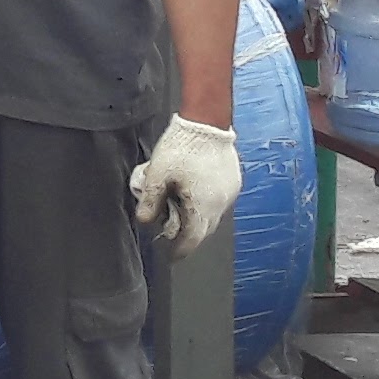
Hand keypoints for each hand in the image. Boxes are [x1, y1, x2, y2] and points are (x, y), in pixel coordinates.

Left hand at [128, 115, 241, 250]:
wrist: (207, 122)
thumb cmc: (181, 148)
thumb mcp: (157, 174)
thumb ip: (151, 200)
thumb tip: (144, 221)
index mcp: (202, 206)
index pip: (192, 239)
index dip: (180, 250)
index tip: (171, 255)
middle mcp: (221, 204)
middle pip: (204, 229)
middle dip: (188, 233)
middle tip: (171, 229)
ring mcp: (230, 193)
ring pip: (213, 215)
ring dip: (197, 217)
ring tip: (179, 206)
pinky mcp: (234, 181)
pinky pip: (219, 201)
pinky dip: (206, 203)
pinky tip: (192, 191)